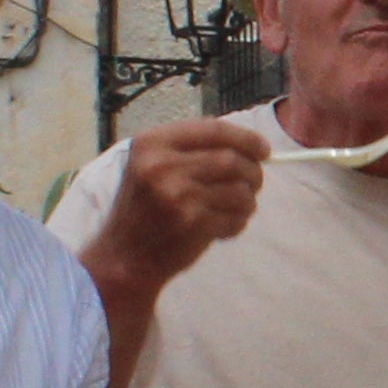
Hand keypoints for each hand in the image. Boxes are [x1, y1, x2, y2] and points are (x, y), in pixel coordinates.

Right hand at [90, 122, 267, 291]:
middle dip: (253, 172)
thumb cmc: (144, 210)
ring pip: (240, 189)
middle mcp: (162, 166)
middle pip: (232, 159)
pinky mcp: (193, 223)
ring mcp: (178, 195)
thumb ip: (191, 150)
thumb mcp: (151, 166)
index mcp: (152, 144)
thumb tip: (250, 145)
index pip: (214, 129)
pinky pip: (237, 217)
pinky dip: (238, 223)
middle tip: (254, 183)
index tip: (263, 149)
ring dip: (248, 201)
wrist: (124, 257)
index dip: (246, 138)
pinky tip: (221, 228)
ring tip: (235, 208)